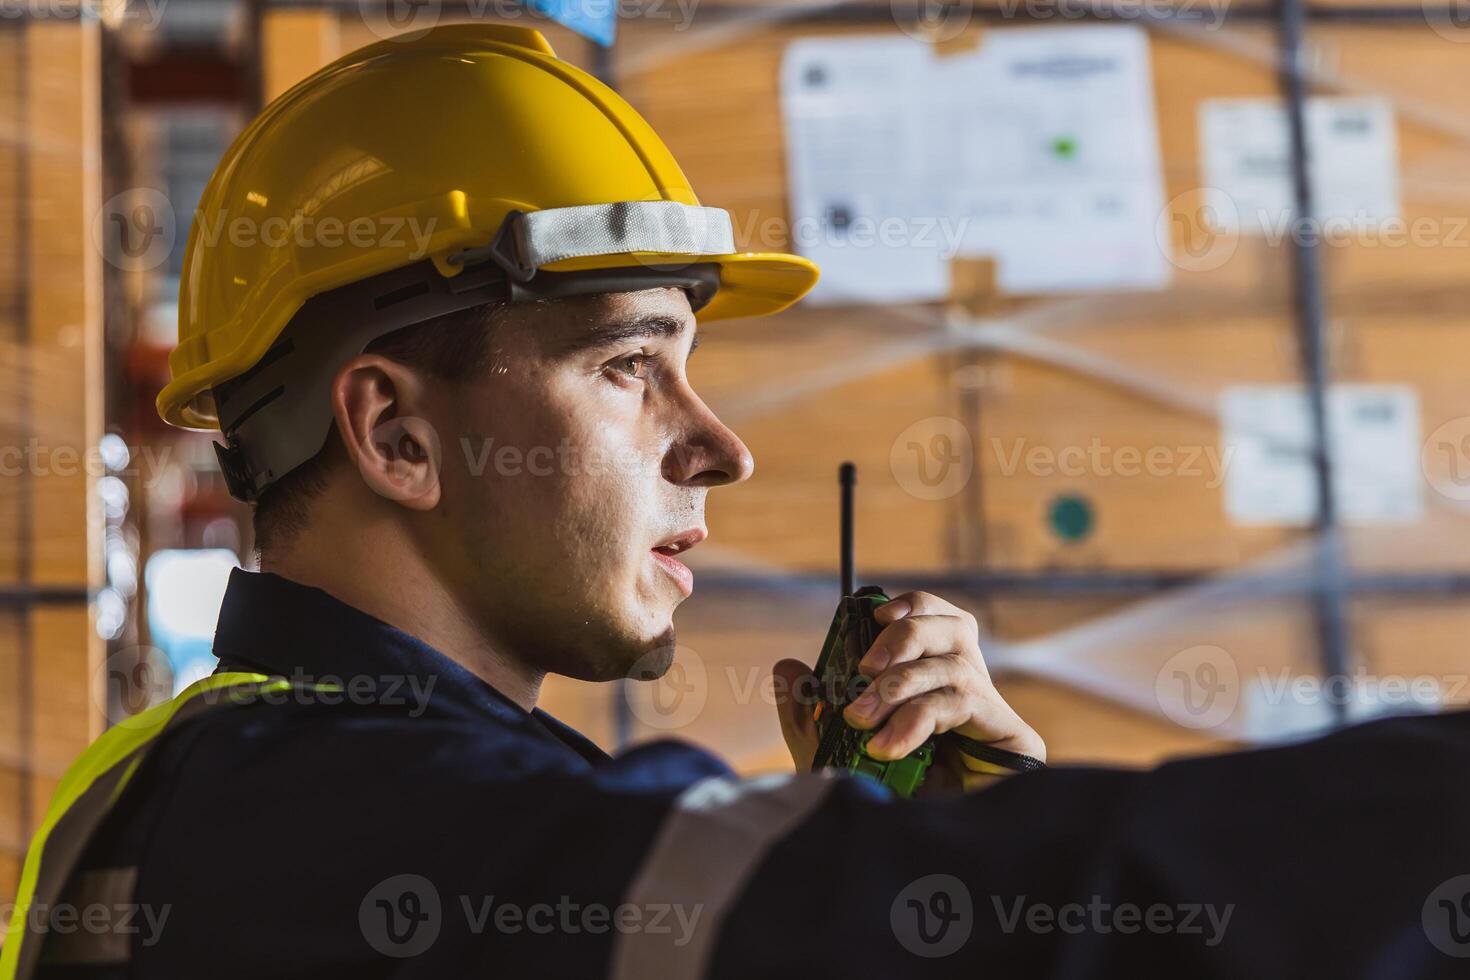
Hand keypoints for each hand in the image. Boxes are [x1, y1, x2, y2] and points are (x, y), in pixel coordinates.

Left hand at [773, 591, 1043, 791]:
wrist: (918, 863)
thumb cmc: (881, 803)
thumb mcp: (829, 752)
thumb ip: (807, 710)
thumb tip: (787, 668)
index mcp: (937, 681)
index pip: (939, 620)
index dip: (912, 606)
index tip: (872, 613)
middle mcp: (972, 691)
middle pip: (955, 629)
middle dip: (902, 638)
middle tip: (862, 668)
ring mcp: (994, 716)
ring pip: (953, 666)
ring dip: (898, 686)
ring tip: (862, 719)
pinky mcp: (1013, 740)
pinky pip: (962, 704)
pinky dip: (918, 717)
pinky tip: (887, 747)